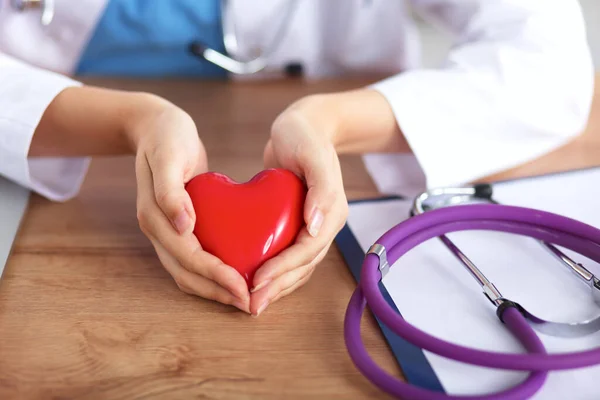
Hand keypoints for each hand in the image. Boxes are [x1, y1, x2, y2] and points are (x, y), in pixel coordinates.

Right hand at [128, 99, 249, 312]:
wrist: (156, 127)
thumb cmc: (166, 137)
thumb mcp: (168, 155)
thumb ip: (170, 190)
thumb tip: (182, 226)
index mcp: (155, 217)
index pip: (188, 256)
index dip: (215, 275)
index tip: (243, 287)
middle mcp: (159, 230)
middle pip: (186, 274)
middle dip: (218, 291)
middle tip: (249, 302)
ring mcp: (167, 231)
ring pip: (188, 273)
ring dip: (215, 289)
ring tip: (244, 297)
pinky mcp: (179, 228)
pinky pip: (194, 259)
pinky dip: (213, 273)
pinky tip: (236, 273)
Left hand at [250, 95, 348, 315]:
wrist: (302, 126)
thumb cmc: (304, 135)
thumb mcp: (311, 153)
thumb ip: (321, 187)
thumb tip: (316, 223)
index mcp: (332, 210)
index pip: (308, 249)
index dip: (284, 269)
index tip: (257, 281)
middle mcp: (324, 223)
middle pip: (303, 265)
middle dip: (277, 286)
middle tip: (251, 304)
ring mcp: (311, 226)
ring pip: (296, 267)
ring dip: (275, 286)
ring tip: (249, 302)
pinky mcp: (296, 225)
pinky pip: (286, 254)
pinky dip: (272, 271)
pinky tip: (251, 279)